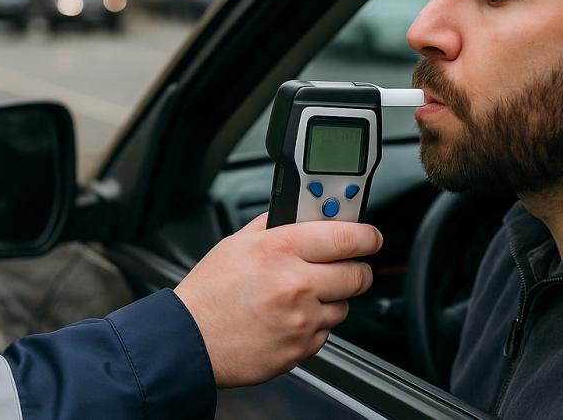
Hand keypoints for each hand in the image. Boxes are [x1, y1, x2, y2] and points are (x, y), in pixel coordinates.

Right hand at [174, 213, 382, 386]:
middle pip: (358, 274)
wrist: (190, 340)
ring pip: (344, 306)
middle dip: (355, 269)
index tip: (371, 236)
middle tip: (343, 267)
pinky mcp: (301, 348)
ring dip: (330, 300)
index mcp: (281, 249)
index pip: (347, 236)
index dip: (367, 235)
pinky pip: (325, 333)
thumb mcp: (237, 244)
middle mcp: (296, 283)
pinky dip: (313, 326)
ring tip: (299, 298)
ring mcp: (302, 319)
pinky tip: (287, 319)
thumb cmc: (209, 293)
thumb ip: (274, 226)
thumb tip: (302, 214)